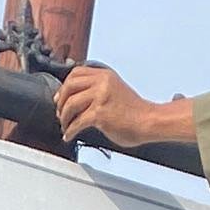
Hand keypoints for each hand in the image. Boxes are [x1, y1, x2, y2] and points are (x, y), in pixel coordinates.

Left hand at [54, 62, 193, 158]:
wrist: (149, 121)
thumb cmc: (134, 112)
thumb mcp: (115, 90)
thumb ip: (98, 90)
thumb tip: (78, 100)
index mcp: (105, 75)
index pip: (76, 73)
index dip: (65, 86)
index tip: (60, 98)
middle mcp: (102, 82)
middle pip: (69, 86)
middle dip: (61, 102)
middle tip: (60, 114)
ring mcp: (101, 96)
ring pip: (70, 104)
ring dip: (64, 118)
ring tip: (65, 127)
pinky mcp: (100, 113)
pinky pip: (77, 122)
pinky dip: (70, 131)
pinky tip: (69, 136)